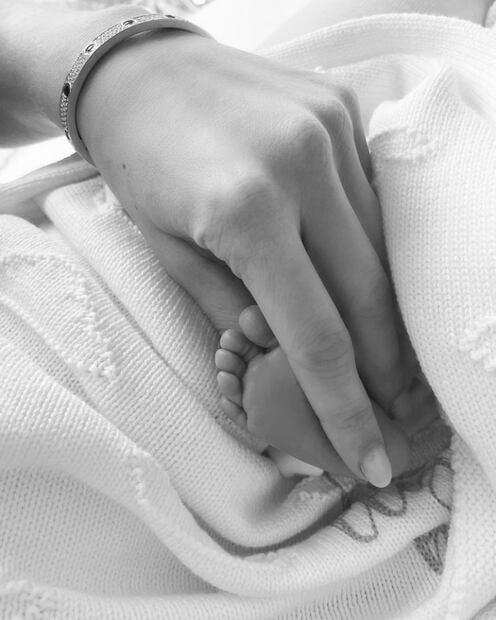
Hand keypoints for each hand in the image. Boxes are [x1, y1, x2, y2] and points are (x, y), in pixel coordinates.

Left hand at [77, 30, 415, 483]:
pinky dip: (371, 250)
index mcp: (245, 210)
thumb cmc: (140, 165)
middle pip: (368, 293)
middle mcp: (302, 164)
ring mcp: (330, 129)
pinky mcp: (341, 110)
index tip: (368, 458)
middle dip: (384, 369)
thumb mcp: (169, 251)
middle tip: (392, 417)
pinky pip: (371, 200)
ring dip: (384, 312)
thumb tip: (286, 359)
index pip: (316, 333)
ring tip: (384, 364)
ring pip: (379, 247)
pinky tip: (365, 285)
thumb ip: (236, 312)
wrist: (140, 70)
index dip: (346, 408)